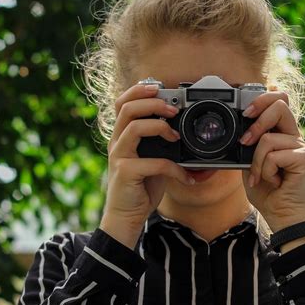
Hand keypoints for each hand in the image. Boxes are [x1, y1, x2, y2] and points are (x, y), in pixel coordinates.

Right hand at [101, 83, 195, 241]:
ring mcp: (119, 157)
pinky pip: (153, 162)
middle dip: (153, 103)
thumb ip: (164, 147)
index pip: (122, 103)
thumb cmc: (140, 189)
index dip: (138, 90)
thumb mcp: (154, 162)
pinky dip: (174, 168)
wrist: (126, 217)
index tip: (159, 87)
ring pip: (134, 128)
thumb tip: (187, 135)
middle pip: (126, 108)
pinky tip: (186, 177)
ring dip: (159, 126)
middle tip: (174, 109)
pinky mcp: (125, 173)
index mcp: (122, 136)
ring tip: (176, 136)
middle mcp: (117, 143)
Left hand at [240, 86, 304, 230]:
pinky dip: (265, 171)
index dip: (262, 99)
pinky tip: (273, 181)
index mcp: (282, 133)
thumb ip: (248, 145)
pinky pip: (274, 156)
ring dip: (256, 161)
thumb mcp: (250, 164)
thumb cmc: (267, 192)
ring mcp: (300, 146)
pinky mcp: (304, 158)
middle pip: (281, 104)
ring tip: (260, 177)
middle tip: (245, 141)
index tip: (244, 113)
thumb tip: (240, 129)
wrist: (281, 215)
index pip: (279, 100)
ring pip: (268, 138)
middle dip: (257, 119)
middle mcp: (293, 136)